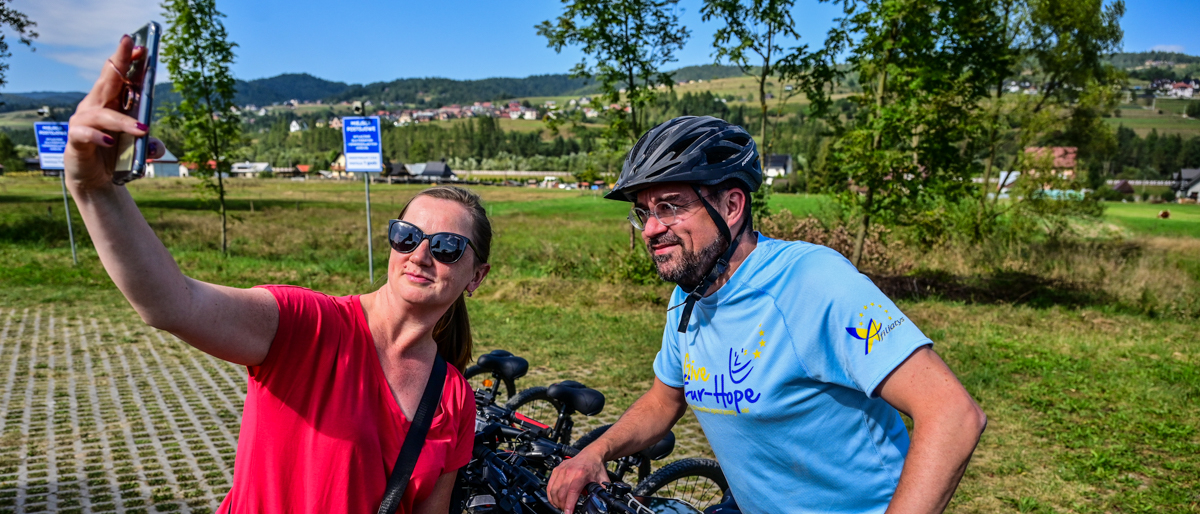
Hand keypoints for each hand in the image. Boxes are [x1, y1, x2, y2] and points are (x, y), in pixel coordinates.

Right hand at [65, 34, 164, 192]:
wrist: (95, 180)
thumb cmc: (116, 157)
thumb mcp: (138, 149)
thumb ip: (150, 146)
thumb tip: (156, 146)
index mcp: (110, 103)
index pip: (118, 76)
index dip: (127, 60)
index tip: (141, 46)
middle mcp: (95, 107)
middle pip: (107, 80)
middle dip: (120, 62)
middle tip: (132, 46)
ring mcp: (83, 122)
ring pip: (102, 113)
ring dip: (122, 121)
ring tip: (142, 130)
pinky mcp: (76, 140)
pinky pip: (84, 134)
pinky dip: (98, 137)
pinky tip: (110, 142)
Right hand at [547, 449, 609, 513]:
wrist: (591, 453)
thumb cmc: (596, 466)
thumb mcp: (603, 480)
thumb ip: (603, 492)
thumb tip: (603, 502)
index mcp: (581, 473)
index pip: (572, 492)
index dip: (569, 505)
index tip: (569, 513)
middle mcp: (569, 471)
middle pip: (561, 493)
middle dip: (563, 505)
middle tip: (567, 511)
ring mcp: (561, 470)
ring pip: (553, 490)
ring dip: (556, 501)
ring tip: (561, 507)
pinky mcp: (556, 470)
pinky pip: (549, 485)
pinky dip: (550, 495)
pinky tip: (554, 500)